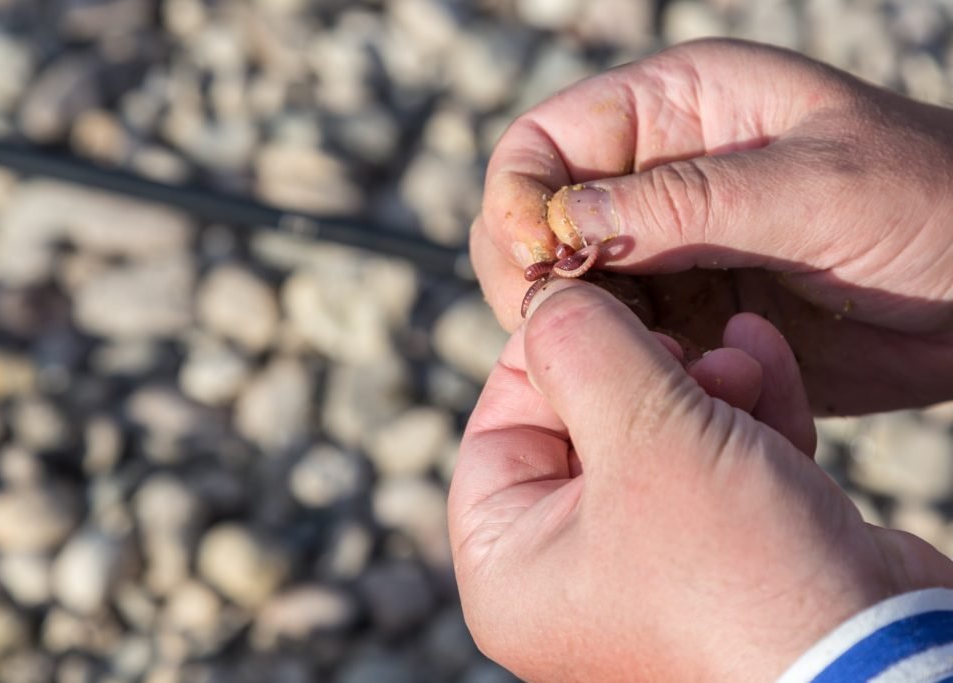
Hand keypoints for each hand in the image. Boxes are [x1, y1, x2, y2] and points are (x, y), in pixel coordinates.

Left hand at [449, 280, 952, 681]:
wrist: (881, 664)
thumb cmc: (737, 574)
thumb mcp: (640, 436)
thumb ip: (580, 348)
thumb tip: (548, 298)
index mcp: (514, 570)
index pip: (496, 433)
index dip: (542, 357)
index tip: (589, 304)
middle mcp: (572, 579)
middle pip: (581, 430)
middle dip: (642, 370)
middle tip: (680, 345)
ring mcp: (651, 573)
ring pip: (657, 442)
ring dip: (702, 386)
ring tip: (738, 367)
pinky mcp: (726, 563)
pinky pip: (716, 469)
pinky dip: (744, 415)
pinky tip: (765, 364)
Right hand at [474, 38, 952, 413]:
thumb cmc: (936, 205)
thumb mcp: (818, 187)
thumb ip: (686, 202)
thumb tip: (561, 222)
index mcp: (680, 109)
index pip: (543, 141)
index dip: (517, 197)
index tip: (539, 258)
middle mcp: (657, 179)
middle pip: (535, 221)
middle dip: (534, 271)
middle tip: (561, 320)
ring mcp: (669, 252)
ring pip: (567, 290)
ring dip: (578, 327)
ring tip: (636, 352)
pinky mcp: (688, 316)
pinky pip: (619, 342)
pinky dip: (622, 364)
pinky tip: (669, 375)